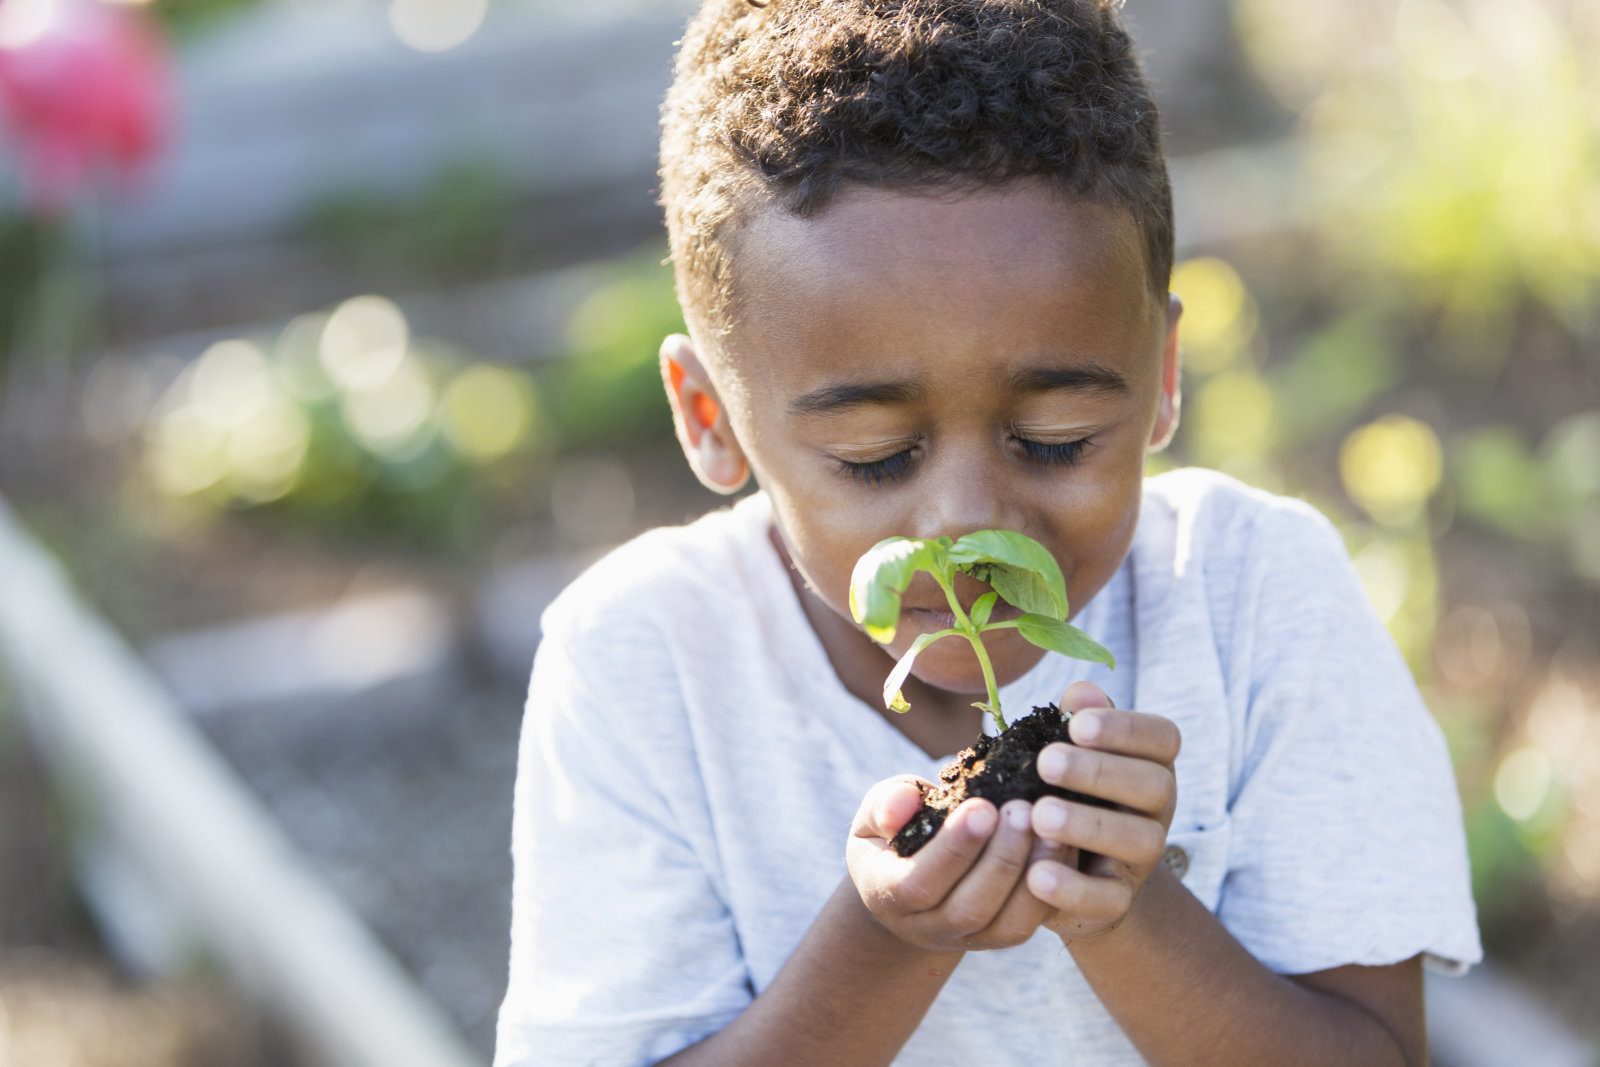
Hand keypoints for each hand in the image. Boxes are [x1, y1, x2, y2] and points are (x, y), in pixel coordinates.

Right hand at [846, 775, 1067, 951]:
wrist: (910, 876)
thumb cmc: (896, 831)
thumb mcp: (877, 812)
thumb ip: (886, 805)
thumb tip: (900, 806)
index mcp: (886, 895)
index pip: (918, 884)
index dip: (953, 850)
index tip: (983, 806)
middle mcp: (926, 928)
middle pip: (969, 910)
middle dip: (1001, 859)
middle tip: (1024, 810)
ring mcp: (967, 939)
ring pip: (1007, 926)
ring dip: (1032, 876)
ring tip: (1051, 828)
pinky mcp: (1000, 937)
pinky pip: (1031, 922)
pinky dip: (1053, 887)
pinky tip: (1062, 844)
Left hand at [1026, 681, 1179, 941]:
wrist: (1066, 868)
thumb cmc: (1066, 789)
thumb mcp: (1069, 752)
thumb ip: (1076, 721)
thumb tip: (1083, 693)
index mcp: (1149, 762)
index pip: (1162, 738)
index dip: (1125, 729)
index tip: (1077, 725)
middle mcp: (1156, 809)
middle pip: (1154, 786)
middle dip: (1101, 772)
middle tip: (1047, 764)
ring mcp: (1142, 858)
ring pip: (1139, 841)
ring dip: (1089, 826)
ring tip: (1039, 815)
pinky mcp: (1117, 901)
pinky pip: (1108, 899)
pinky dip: (1073, 889)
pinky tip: (1036, 874)